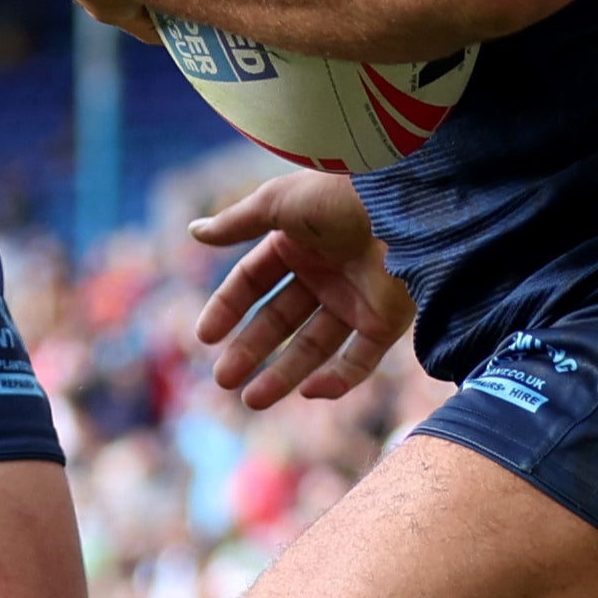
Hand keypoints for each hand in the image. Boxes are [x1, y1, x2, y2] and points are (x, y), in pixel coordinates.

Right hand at [193, 173, 414, 403]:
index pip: (253, 281)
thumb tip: (194, 232)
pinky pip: (359, 360)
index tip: (205, 337)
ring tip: (251, 401)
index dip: (228, 307)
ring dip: (283, 375)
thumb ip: (235, 223)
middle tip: (222, 380)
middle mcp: (325, 272)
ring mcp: (356, 298)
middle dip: (250, 350)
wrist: (403, 204)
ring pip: (314, 346)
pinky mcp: (387, 321)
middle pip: (279, 319)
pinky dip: (337, 380)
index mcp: (298, 242)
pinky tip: (308, 391)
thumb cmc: (337, 195)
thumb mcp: (278, 203)